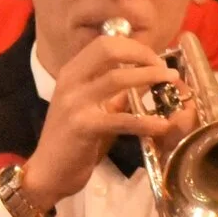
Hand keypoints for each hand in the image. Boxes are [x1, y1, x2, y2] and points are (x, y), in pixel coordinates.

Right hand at [21, 31, 184, 207]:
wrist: (48, 173)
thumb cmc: (72, 141)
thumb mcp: (93, 109)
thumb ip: (116, 93)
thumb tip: (148, 78)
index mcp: (71, 73)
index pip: (104, 43)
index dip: (133, 46)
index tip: (154, 59)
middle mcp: (70, 82)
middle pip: (109, 50)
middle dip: (142, 55)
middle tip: (163, 70)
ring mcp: (75, 103)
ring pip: (117, 78)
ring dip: (149, 78)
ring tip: (170, 84)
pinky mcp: (83, 127)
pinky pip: (121, 119)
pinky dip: (146, 121)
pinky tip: (162, 125)